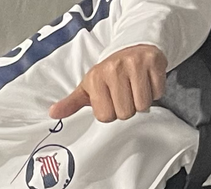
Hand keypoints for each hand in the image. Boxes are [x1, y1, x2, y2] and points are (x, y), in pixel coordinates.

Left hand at [49, 45, 167, 123]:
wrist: (132, 48)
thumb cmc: (109, 74)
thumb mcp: (88, 88)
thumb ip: (71, 103)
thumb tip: (53, 114)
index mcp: (96, 77)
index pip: (106, 116)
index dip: (111, 112)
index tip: (111, 99)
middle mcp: (114, 69)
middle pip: (125, 113)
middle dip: (127, 108)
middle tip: (125, 94)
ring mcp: (135, 64)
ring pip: (142, 105)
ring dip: (141, 101)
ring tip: (135, 88)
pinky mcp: (153, 62)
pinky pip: (158, 93)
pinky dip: (155, 92)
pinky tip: (147, 82)